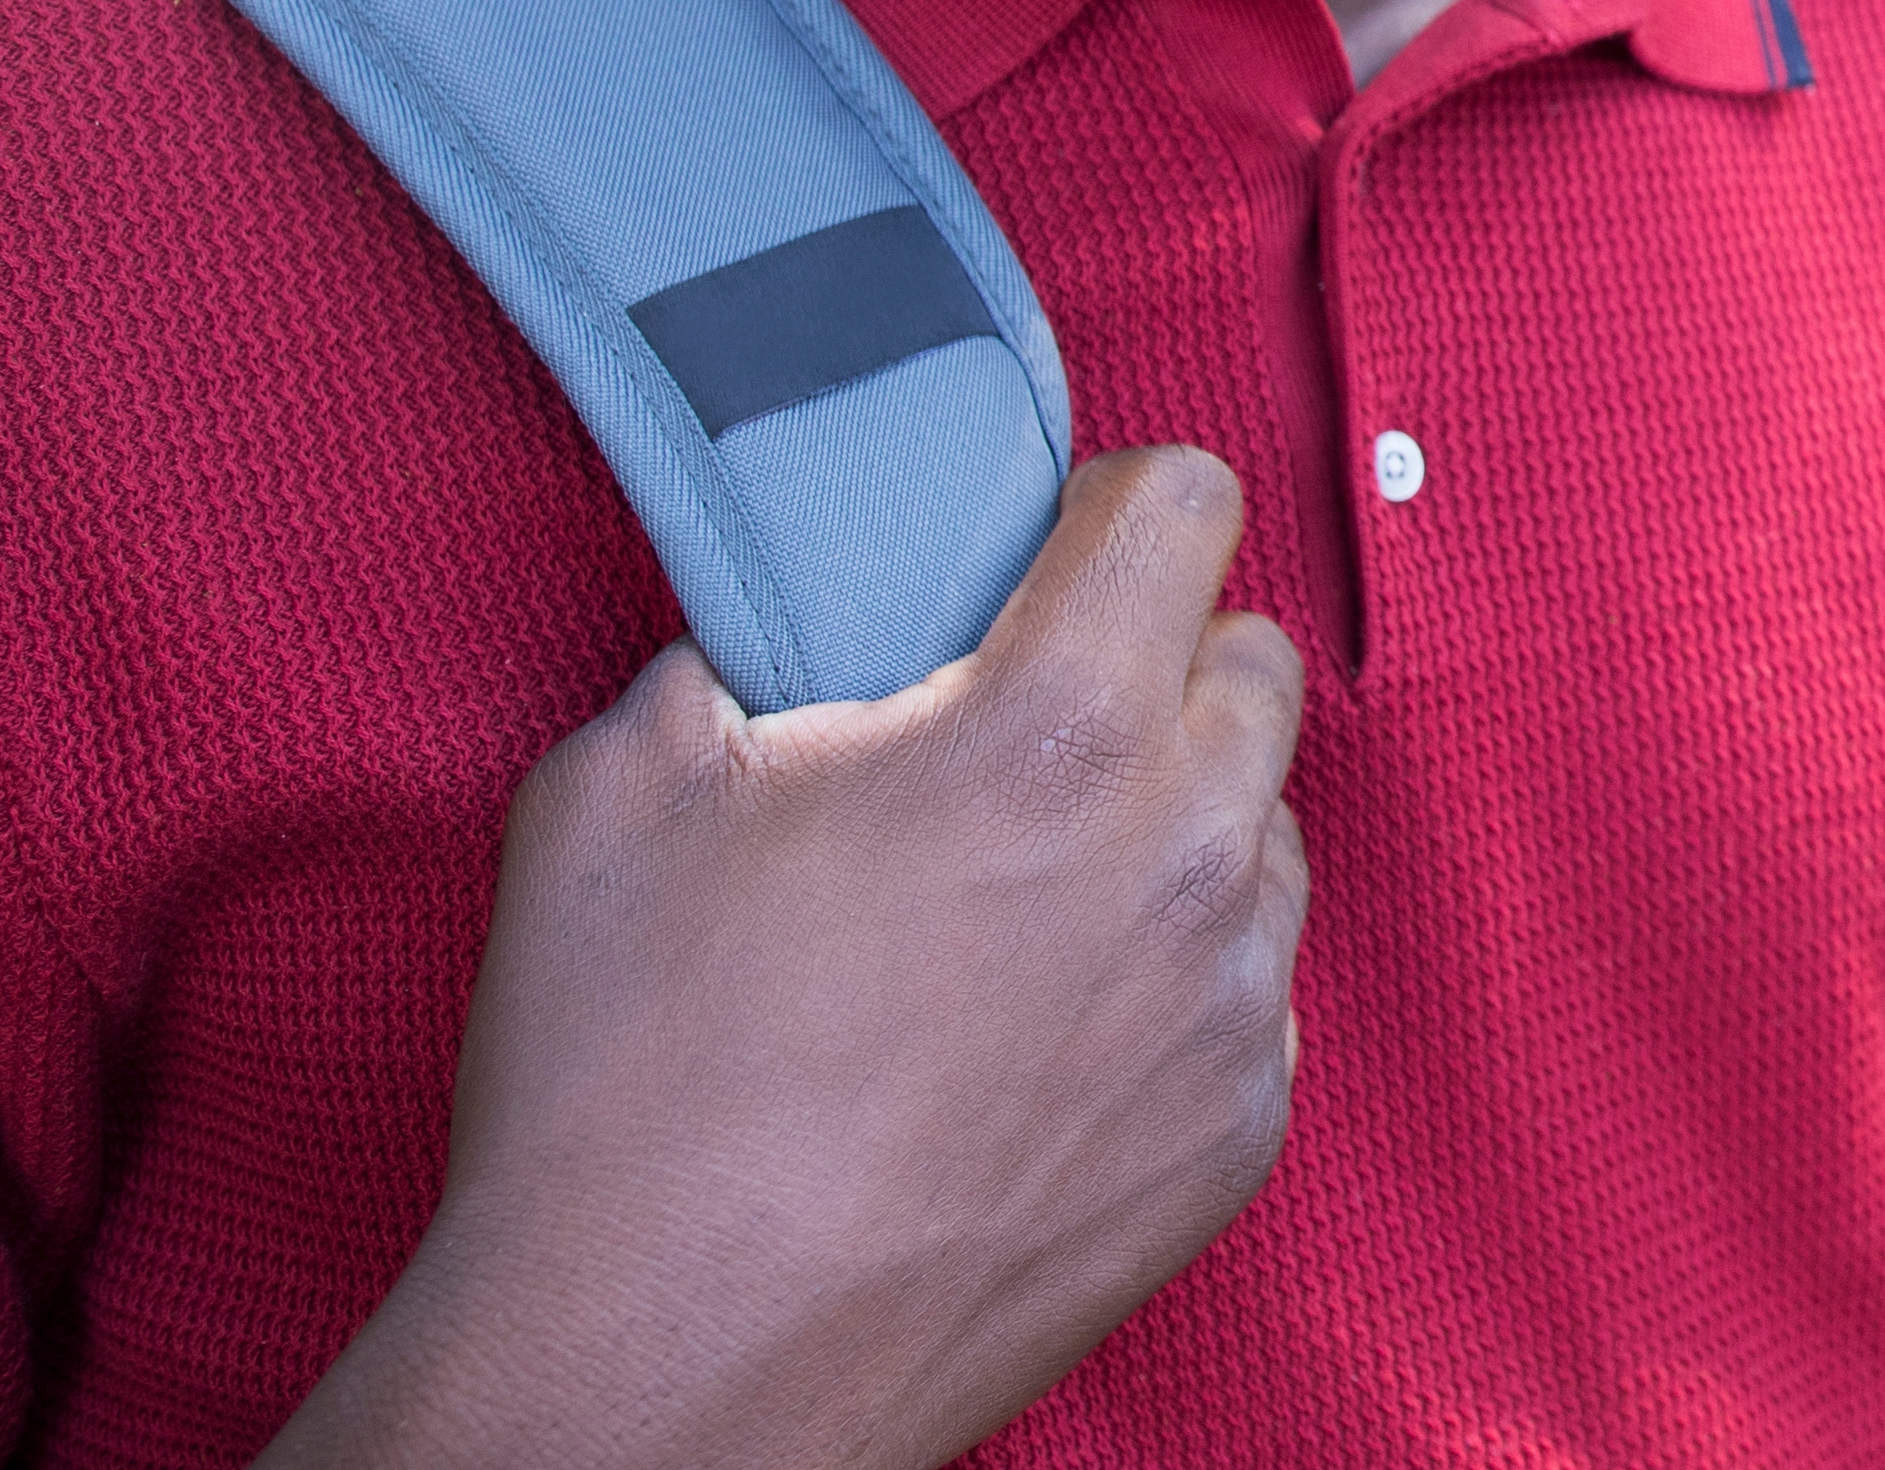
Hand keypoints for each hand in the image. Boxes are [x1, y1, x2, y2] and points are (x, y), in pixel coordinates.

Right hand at [267, 448, 1312, 1469]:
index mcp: (1060, 730)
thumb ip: (753, 652)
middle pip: (1249, 664)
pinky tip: (1036, 1031)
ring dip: (1172, 826)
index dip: (1104, 512)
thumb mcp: (621, 782)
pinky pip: (1249, 993)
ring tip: (1014, 898)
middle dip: (1149, 666)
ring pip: (1264, 830)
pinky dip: (1171, 983)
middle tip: (1014, 732)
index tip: (1045, 556)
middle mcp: (1186, 853)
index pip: (1189, 506)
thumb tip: (806, 636)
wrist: (659, 1377)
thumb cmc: (629, 1094)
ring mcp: (1230, 1005)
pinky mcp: (1238, 1134)